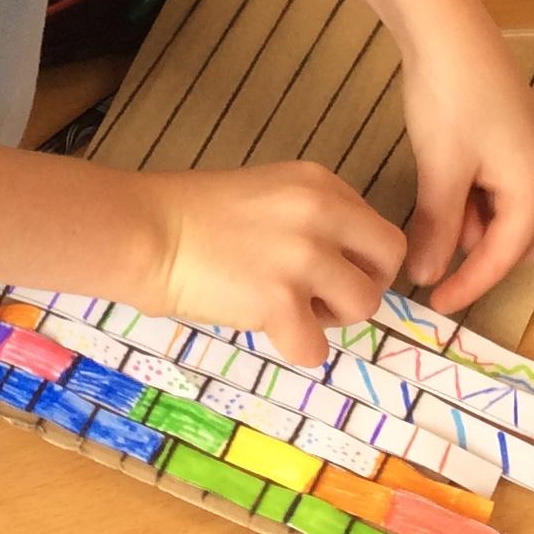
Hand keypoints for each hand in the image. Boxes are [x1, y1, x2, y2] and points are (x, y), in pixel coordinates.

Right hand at [137, 162, 404, 367]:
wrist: (146, 232)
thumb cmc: (193, 214)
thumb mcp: (268, 193)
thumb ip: (312, 217)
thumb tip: (345, 260)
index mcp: (319, 183)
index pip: (378, 230)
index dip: (362, 260)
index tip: (332, 272)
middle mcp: (320, 214)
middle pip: (387, 262)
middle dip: (363, 287)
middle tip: (324, 298)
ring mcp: (303, 258)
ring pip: (363, 306)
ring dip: (331, 318)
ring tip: (289, 310)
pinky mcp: (280, 302)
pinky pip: (317, 349)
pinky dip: (295, 348)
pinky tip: (266, 328)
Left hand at [397, 0, 533, 313]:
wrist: (449, 26)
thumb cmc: (450, 99)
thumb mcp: (441, 171)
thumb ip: (439, 229)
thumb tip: (428, 276)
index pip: (503, 258)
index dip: (468, 285)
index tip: (433, 303)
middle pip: (517, 241)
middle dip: (478, 258)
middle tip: (432, 261)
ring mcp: (533, 152)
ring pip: (506, 214)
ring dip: (471, 226)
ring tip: (427, 218)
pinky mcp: (514, 134)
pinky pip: (500, 186)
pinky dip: (472, 199)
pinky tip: (438, 188)